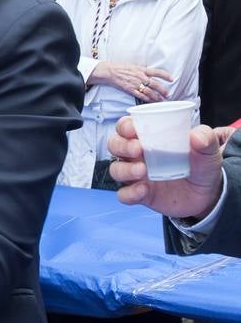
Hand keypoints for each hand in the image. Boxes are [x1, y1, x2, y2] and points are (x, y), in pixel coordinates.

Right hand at [91, 62, 171, 101]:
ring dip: (156, 97)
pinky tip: (151, 101)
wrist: (109, 71)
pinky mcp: (130, 90)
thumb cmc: (119, 67)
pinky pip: (141, 96)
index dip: (166, 76)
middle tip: (168, 94)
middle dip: (163, 90)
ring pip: (149, 92)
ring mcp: (136, 84)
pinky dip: (147, 99)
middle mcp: (140, 77)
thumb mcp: (133, 65)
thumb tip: (148, 73)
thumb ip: (141, 70)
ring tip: (161, 100)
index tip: (172, 79)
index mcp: (142, 69)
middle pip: (156, 85)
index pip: (157, 72)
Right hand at [108, 117, 232, 218]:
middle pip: (114, 145)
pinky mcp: (139, 195)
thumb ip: (206, 139)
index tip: (134, 129)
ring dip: (124, 169)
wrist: (207, 196)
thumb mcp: (209, 150)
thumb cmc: (201, 166)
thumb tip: (195, 137)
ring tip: (143, 171)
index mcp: (148, 138)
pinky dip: (129, 193)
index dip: (124, 126)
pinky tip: (143, 191)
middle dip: (121, 145)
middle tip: (138, 149)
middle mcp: (137, 155)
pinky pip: (123, 194)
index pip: (126, 127)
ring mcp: (136, 176)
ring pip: (115, 169)